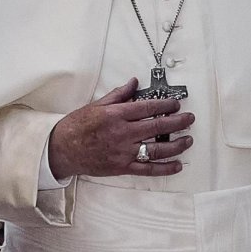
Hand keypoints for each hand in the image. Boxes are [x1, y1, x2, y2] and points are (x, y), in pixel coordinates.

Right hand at [48, 77, 194, 178]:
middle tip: (190, 118)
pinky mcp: (122, 168)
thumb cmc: (77, 126)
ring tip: (188, 140)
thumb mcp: (97, 105)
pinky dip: (164, 168)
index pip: (148, 108)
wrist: (60, 150)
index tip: (177, 104)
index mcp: (117, 115)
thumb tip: (135, 82)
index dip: (166, 106)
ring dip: (176, 145)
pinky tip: (177, 164)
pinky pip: (147, 169)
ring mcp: (123, 152)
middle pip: (158, 127)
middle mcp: (123, 133)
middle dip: (178, 122)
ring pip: (157, 149)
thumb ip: (119, 94)